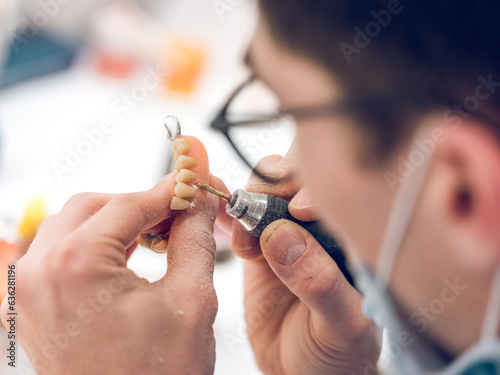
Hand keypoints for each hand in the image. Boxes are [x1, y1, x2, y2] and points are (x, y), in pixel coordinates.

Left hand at [1, 173, 222, 374]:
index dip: (167, 192)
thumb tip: (197, 202)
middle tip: (176, 213)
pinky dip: (94, 245)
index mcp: (75, 266)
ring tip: (156, 235)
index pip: (128, 204)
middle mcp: (39, 274)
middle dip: (138, 204)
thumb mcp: (192, 300)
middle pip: (93, 206)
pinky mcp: (30, 309)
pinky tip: (127, 255)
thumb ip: (195, 238)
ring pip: (72, 226)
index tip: (191, 186)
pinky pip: (60, 255)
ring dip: (115, 223)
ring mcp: (27, 293)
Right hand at [233, 155, 380, 374]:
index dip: (317, 189)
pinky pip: (239, 217)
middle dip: (275, 185)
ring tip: (245, 245)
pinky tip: (224, 221)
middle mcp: (321, 227)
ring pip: (264, 192)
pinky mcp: (258, 245)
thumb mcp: (343, 326)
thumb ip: (320, 283)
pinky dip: (226, 213)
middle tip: (259, 208)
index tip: (298, 209)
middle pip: (297, 179)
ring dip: (248, 205)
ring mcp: (287, 233)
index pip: (340, 193)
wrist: (302, 372)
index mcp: (355, 238)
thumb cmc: (339, 353)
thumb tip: (281, 235)